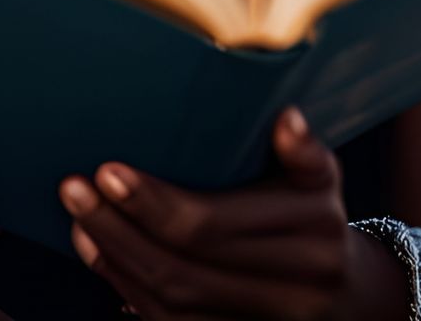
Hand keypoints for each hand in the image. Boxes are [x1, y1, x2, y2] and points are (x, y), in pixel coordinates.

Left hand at [58, 106, 362, 319]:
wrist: (348, 295)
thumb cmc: (317, 215)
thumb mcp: (320, 178)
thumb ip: (303, 151)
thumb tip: (287, 118)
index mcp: (311, 238)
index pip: (212, 226)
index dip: (154, 203)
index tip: (107, 171)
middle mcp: (291, 292)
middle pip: (183, 270)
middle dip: (119, 230)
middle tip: (73, 188)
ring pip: (173, 306)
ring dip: (115, 261)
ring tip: (77, 217)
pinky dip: (127, 289)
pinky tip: (98, 253)